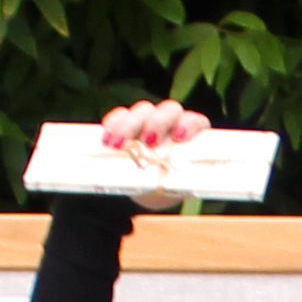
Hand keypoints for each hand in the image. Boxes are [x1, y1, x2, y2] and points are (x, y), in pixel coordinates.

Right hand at [94, 100, 209, 209]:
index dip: (188, 124)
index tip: (179, 136)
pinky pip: (120, 115)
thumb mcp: (175, 186)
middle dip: (157, 123)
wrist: (148, 191)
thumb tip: (172, 183)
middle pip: (168, 110)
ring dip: (130, 125)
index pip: (195, 121)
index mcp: (192, 134)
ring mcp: (149, 119)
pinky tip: (106, 139)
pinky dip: (113, 124)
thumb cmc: (168, 187)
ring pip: (143, 110)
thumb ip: (178, 181)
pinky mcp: (127, 122)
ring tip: (118, 144)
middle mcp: (172, 121)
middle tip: (148, 141)